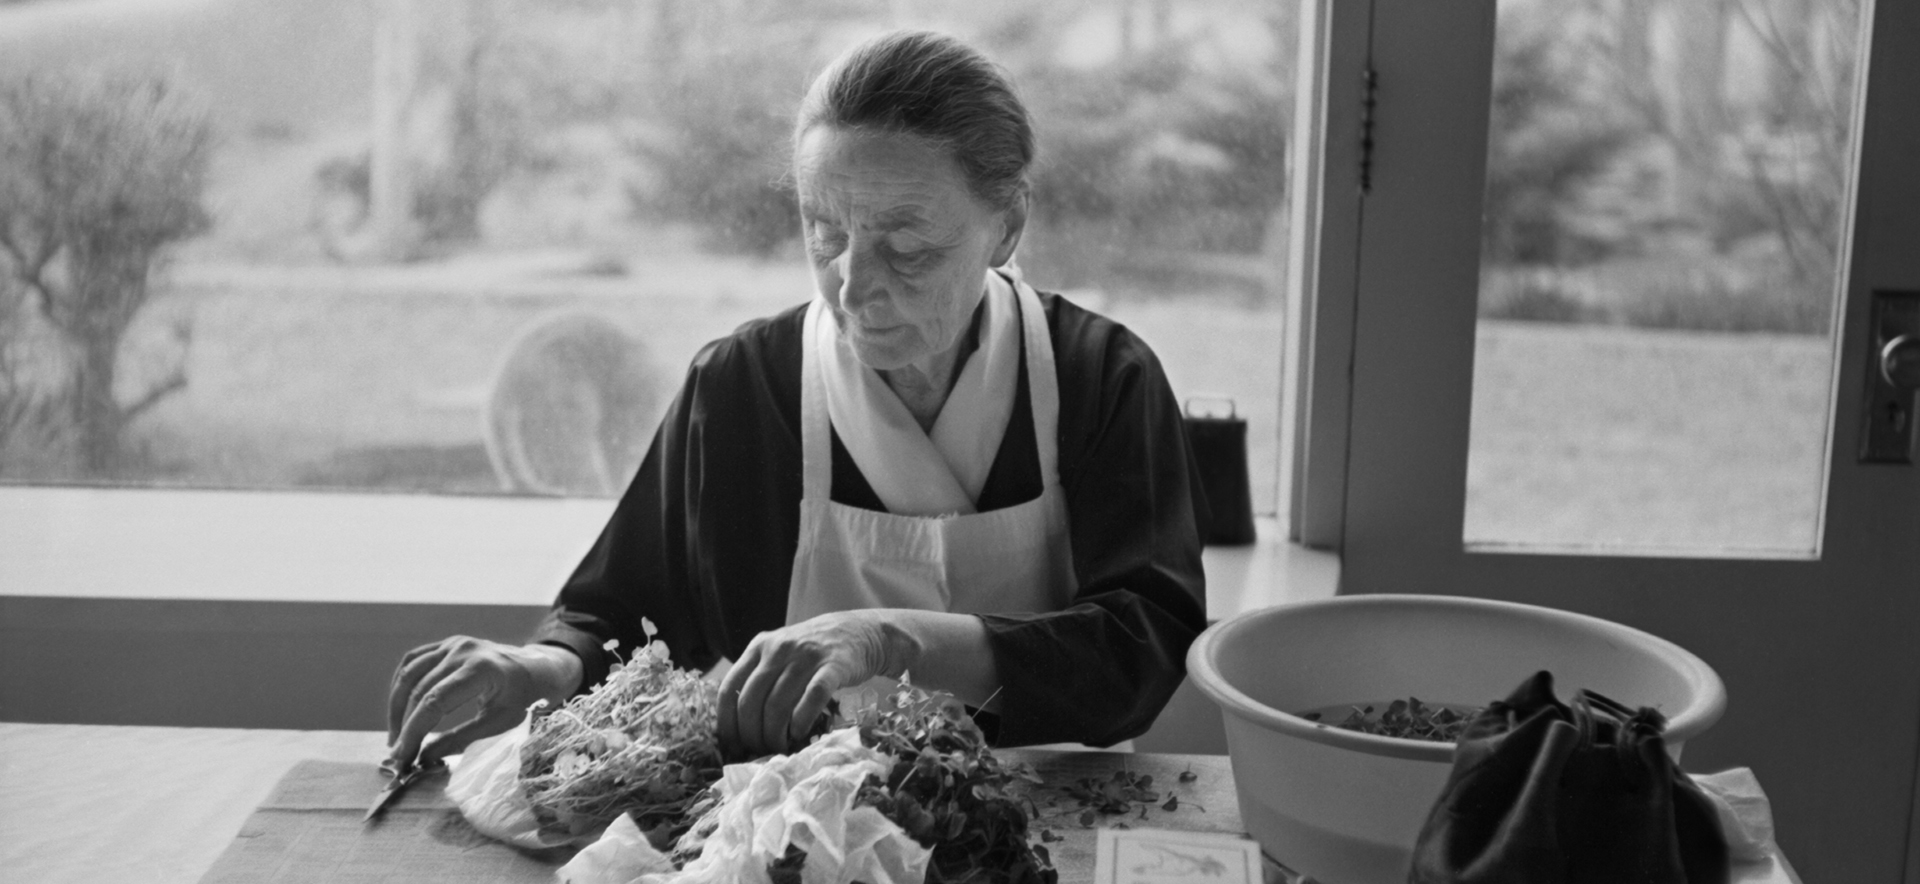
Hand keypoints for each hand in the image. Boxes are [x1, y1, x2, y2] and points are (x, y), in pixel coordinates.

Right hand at [385, 637, 582, 772]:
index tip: (403, 757)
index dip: (414, 731)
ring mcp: (453, 644)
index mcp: (481, 669)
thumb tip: (423, 758)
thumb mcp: (500, 723)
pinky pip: (413, 662)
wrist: (539, 669)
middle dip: (404, 725)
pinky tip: (400, 709)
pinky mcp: (447, 644)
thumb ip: (461, 740)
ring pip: (409, 674)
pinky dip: (402, 686)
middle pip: (419, 689)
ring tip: (397, 737)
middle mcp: (463, 650)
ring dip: (397, 707)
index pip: (435, 701)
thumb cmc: (525, 698)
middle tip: (398, 755)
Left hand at [717, 610, 906, 759]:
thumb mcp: (779, 653)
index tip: (732, 745)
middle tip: (760, 751)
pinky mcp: (833, 666)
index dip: (727, 722)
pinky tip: (799, 734)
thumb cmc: (813, 652)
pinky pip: (812, 698)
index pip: (729, 689)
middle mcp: (778, 648)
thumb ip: (759, 677)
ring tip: (780, 748)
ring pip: (778, 704)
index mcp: (759, 646)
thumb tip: (737, 725)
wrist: (858, 632)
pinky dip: (801, 721)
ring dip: (775, 734)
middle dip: (752, 734)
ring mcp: (806, 656)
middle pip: (751, 701)